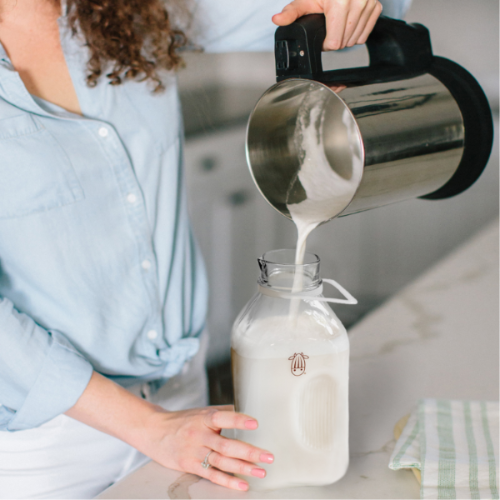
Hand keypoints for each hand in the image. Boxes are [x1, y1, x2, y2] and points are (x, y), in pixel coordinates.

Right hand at [133, 405, 272, 490]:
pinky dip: (228, 481)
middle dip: (249, 452)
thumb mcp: (200, 412)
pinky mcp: (190, 465)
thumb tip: (243, 414)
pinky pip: (212, 474)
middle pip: (227, 445)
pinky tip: (242, 484)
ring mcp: (195, 451)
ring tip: (261, 472)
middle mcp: (200, 434)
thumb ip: (220, 414)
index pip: (223, 417)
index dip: (239, 420)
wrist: (154, 431)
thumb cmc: (182, 421)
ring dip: (243, 468)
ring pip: (222, 462)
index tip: (255, 423)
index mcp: (204, 417)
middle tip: (268, 456)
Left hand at [273, 0, 382, 49]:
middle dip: (334, 40)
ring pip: (356, 40)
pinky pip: (366, 34)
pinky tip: (348, 23)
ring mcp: (369, 4)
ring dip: (345, 38)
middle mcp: (357, 3)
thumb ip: (292, 12)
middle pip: (344, 43)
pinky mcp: (376, 6)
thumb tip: (277, 20)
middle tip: (327, 28)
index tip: (321, 36)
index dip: (324, 44)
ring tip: (337, 25)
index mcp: (339, 4)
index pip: (334, 43)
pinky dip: (357, 32)